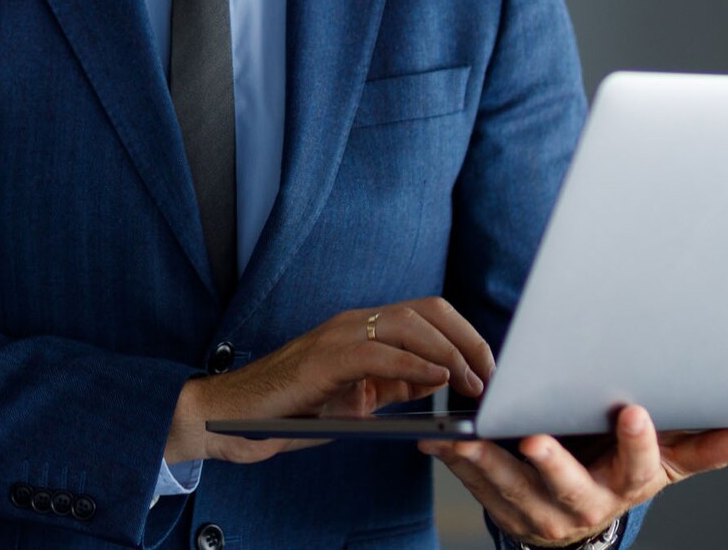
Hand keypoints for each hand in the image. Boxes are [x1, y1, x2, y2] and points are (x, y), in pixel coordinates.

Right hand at [167, 297, 494, 464]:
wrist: (235, 418)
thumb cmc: (293, 410)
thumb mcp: (358, 398)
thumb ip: (395, 384)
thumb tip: (438, 380)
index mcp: (365, 328)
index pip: (428, 314)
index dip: (466, 336)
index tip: (491, 368)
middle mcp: (355, 322)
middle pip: (429, 310)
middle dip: (469, 340)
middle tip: (493, 376)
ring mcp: (339, 335)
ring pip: (410, 324)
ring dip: (450, 353)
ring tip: (473, 382)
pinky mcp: (325, 358)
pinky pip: (380, 352)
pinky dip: (416, 364)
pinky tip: (438, 381)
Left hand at [419, 405, 727, 547]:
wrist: (583, 512)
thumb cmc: (624, 468)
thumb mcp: (667, 461)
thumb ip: (704, 446)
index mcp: (628, 484)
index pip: (640, 466)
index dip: (638, 441)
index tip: (634, 412)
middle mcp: (586, 503)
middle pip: (570, 486)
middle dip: (552, 463)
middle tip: (534, 438)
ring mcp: (542, 511)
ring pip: (514, 489)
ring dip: (488, 463)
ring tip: (469, 436)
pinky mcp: (504, 507)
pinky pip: (478, 488)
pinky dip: (459, 463)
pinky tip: (441, 440)